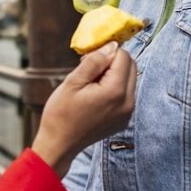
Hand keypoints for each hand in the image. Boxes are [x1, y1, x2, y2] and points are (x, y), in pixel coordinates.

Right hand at [32, 42, 136, 177]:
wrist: (59, 145)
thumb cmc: (61, 113)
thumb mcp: (73, 81)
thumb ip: (95, 61)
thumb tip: (112, 46)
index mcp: (115, 92)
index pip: (123, 56)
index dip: (105, 53)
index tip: (86, 63)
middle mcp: (128, 103)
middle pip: (131, 66)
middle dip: (112, 62)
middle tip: (88, 71)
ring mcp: (128, 113)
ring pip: (129, 79)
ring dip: (113, 75)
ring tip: (90, 86)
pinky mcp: (124, 120)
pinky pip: (126, 94)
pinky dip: (113, 89)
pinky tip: (94, 98)